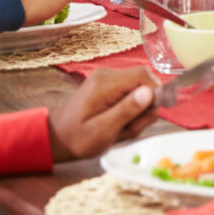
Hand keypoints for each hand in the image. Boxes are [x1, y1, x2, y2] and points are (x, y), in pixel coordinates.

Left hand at [47, 66, 161, 163]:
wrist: (57, 137)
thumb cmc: (77, 138)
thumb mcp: (102, 130)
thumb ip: (126, 110)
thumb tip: (149, 92)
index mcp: (105, 84)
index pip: (144, 75)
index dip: (155, 93)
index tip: (148, 116)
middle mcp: (107, 75)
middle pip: (145, 83)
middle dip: (145, 109)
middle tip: (130, 128)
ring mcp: (108, 79)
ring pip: (140, 91)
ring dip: (137, 114)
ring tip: (121, 129)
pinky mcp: (109, 86)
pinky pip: (131, 95)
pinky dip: (131, 112)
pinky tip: (118, 124)